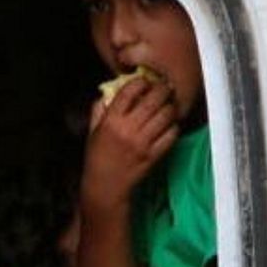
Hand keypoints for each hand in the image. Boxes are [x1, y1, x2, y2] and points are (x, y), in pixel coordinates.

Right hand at [81, 78, 178, 209]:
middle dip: (162, 89)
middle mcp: (128, 130)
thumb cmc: (97, 157)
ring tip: (170, 104)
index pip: (128, 92)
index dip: (140, 82)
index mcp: (110, 121)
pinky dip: (174, 126)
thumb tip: (110, 90)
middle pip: (152, 100)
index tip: (144, 81)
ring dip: (170, 106)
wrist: (105, 185)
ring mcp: (143, 143)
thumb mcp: (92, 130)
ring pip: (165, 116)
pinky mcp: (153, 155)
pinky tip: (170, 123)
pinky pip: (171, 135)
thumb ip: (99, 108)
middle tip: (165, 87)